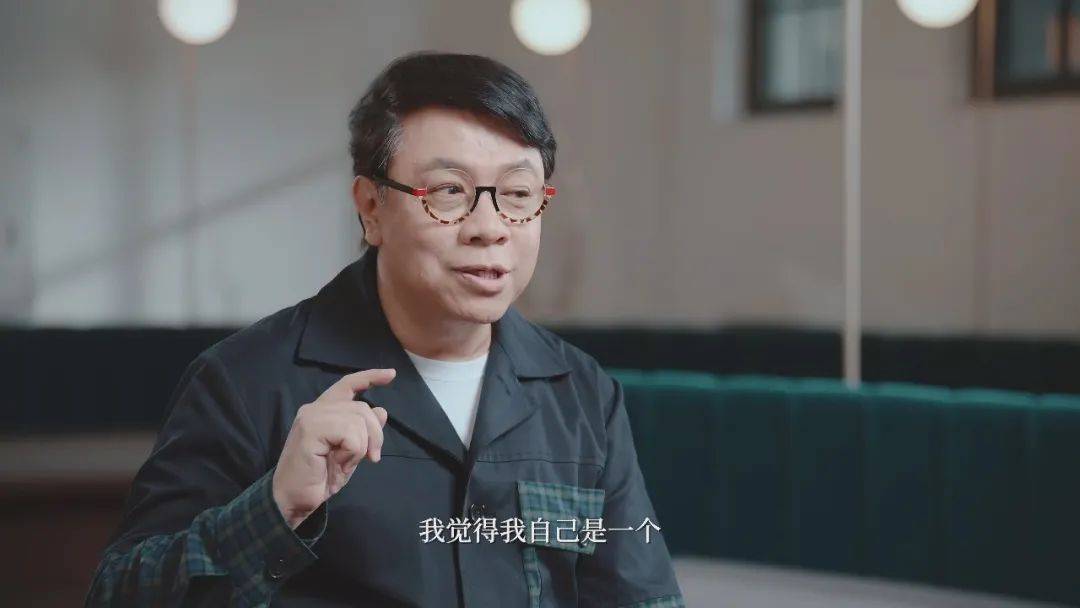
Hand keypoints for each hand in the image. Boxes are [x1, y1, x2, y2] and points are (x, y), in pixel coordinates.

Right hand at [271, 368, 395, 528]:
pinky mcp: (310, 431)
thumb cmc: (318, 477)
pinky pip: (350, 435)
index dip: (370, 377)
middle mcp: (315, 408)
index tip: (391, 375)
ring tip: (345, 462)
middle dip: (375, 435)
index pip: (347, 384)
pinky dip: (353, 452)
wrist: (292, 500)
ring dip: (362, 447)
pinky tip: (338, 463)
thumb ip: (363, 431)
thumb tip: (381, 410)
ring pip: (358, 421)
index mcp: (323, 411)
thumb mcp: (349, 452)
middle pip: (362, 407)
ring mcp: (311, 417)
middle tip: (372, 458)